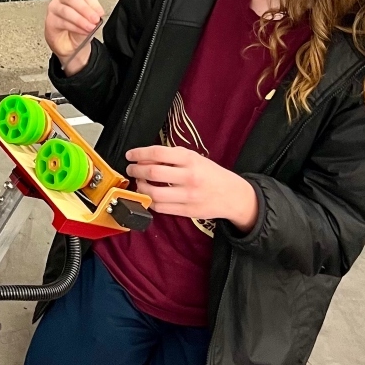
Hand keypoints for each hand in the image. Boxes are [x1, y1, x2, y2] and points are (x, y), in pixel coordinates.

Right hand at [45, 0, 104, 75]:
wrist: (68, 43)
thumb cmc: (77, 28)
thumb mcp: (89, 20)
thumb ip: (93, 15)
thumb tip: (97, 14)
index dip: (93, 2)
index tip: (100, 13)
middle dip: (85, 9)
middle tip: (95, 19)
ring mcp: (54, 8)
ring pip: (66, 10)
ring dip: (80, 20)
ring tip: (90, 27)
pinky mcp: (50, 20)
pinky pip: (62, 22)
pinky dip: (74, 27)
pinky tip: (82, 31)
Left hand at [126, 146, 258, 232]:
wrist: (233, 195)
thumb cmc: (212, 174)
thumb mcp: (195, 158)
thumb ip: (172, 157)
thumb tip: (145, 158)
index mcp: (190, 159)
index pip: (158, 153)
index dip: (139, 153)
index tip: (130, 155)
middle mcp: (189, 176)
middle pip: (152, 173)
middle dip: (136, 171)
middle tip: (131, 169)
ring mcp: (188, 196)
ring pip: (153, 193)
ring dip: (140, 188)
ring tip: (139, 183)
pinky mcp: (187, 211)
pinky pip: (160, 208)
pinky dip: (149, 201)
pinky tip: (148, 196)